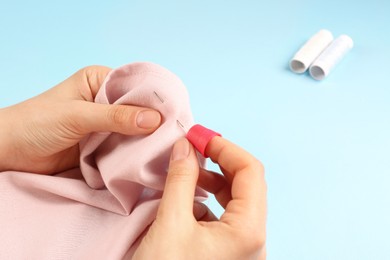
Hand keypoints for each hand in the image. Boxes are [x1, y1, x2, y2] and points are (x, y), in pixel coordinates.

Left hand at [0, 66, 160, 173]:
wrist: (9, 153)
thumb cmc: (36, 123)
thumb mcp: (77, 116)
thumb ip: (116, 117)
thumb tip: (154, 119)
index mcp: (99, 81)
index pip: (135, 86)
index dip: (155, 99)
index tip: (176, 113)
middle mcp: (105, 101)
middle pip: (138, 110)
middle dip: (153, 122)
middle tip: (175, 134)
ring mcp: (105, 125)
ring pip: (134, 131)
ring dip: (145, 140)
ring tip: (167, 148)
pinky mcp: (102, 146)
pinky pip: (124, 148)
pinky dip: (134, 154)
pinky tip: (149, 159)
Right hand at [133, 137, 266, 259]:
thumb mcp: (171, 224)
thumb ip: (181, 179)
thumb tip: (186, 146)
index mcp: (248, 231)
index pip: (250, 171)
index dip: (224, 147)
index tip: (198, 135)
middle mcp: (252, 240)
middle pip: (244, 184)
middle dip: (217, 162)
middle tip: (191, 147)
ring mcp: (241, 248)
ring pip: (233, 200)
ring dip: (209, 181)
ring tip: (184, 172)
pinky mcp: (226, 254)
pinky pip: (221, 217)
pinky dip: (203, 201)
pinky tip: (183, 200)